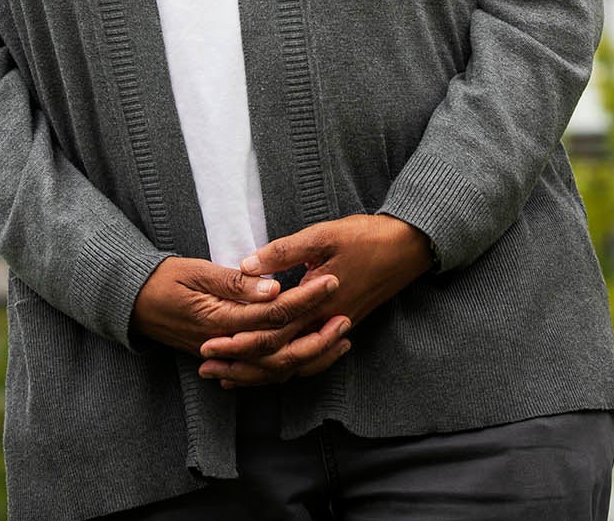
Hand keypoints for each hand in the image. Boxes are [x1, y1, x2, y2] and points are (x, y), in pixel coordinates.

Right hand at [131, 255, 351, 382]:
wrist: (133, 303)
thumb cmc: (163, 280)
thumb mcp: (196, 271)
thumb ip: (234, 283)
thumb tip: (273, 288)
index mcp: (219, 321)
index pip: (272, 313)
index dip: (305, 298)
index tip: (330, 280)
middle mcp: (225, 346)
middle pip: (280, 348)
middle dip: (317, 333)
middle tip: (346, 314)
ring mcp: (225, 357)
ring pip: (275, 367)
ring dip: (310, 354)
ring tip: (339, 338)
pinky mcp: (226, 359)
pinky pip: (263, 371)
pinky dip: (290, 365)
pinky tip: (311, 355)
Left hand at [195, 213, 435, 387]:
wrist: (406, 249)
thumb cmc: (364, 238)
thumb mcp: (322, 236)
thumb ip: (284, 252)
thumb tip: (246, 266)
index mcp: (316, 304)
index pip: (271, 333)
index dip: (238, 342)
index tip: (208, 344)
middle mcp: (324, 325)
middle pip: (278, 358)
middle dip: (241, 365)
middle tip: (207, 367)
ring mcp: (333, 330)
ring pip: (293, 365)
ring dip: (259, 372)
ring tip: (228, 376)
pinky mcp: (339, 328)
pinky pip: (309, 359)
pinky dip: (286, 367)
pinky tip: (269, 367)